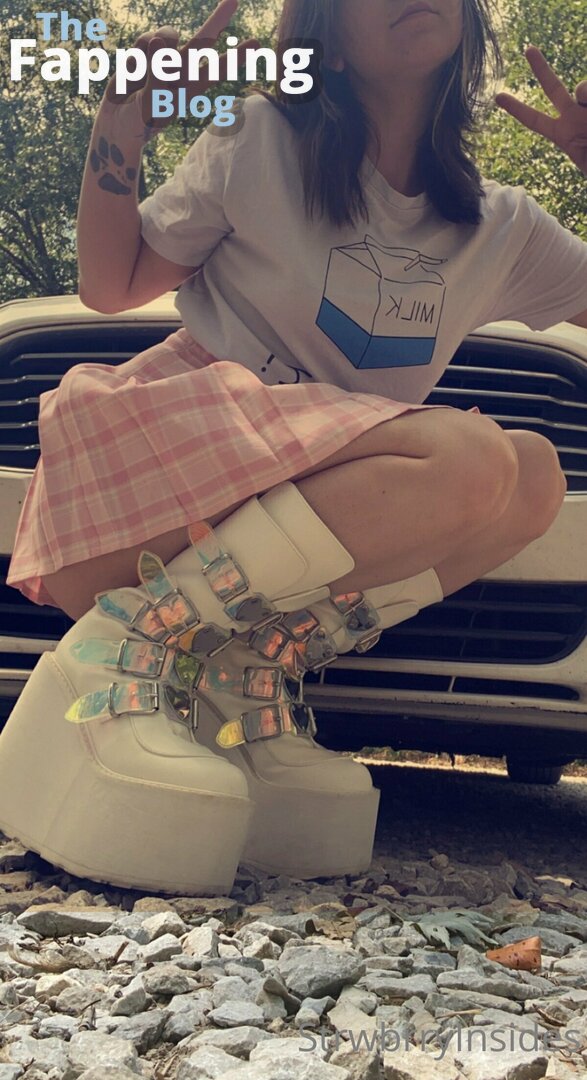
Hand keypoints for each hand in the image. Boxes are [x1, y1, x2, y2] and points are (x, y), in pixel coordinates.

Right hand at [100, 0, 258, 141]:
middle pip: (203, 40)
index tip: (256, 44)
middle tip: (234, 0)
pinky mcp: (145, 51)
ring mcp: (163, 58)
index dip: (236, 57)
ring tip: (145, 73)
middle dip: (218, 19)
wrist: (118, 122)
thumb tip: (158, 39)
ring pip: (168, 35)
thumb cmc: (139, 123)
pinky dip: (138, 54)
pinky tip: (134, 70)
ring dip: (156, 48)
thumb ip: (156, 73)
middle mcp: (181, 70)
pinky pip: (145, 40)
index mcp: (191, 88)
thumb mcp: (150, 105)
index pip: (217, 70)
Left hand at [494, 46, 586, 175]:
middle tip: (528, 49)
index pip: (535, 119)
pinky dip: (586, 98)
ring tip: (585, 123)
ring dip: (584, 96)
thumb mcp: (585, 160)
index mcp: (563, 135)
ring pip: (581, 88)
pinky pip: (585, 91)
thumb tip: (582, 92)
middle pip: (554, 88)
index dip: (517, 109)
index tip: (497, 97)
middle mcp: (575, 115)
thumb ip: (573, 132)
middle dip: (541, 69)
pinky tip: (585, 114)